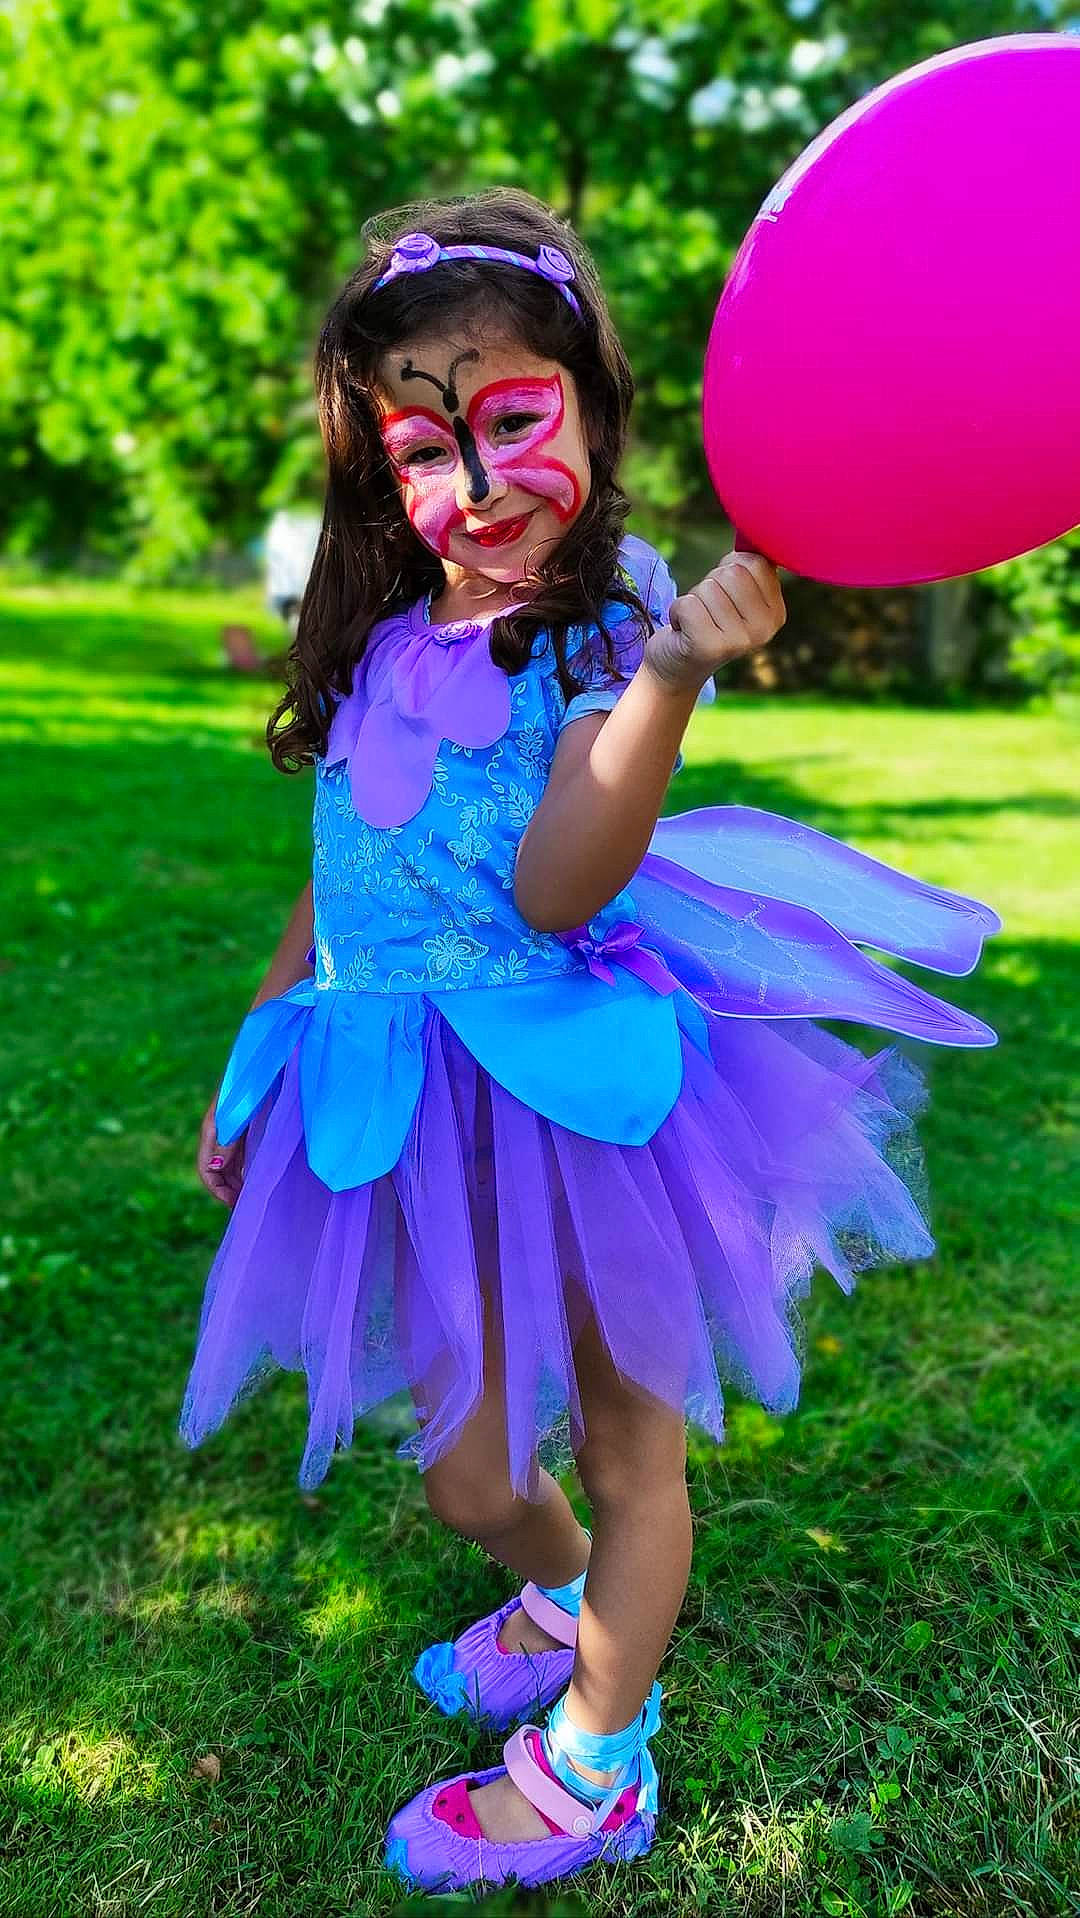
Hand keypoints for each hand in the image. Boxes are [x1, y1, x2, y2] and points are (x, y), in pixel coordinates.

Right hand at [197, 1094, 245, 1206]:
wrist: (263, 1065)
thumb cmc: (251, 1086)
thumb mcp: (238, 1115)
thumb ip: (227, 1140)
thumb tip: (215, 1168)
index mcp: (212, 1130)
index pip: (206, 1170)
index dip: (217, 1191)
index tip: (234, 1206)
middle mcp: (217, 1133)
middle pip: (215, 1170)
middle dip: (227, 1192)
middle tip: (244, 1209)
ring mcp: (229, 1130)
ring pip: (227, 1165)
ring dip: (235, 1183)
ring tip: (249, 1200)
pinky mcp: (242, 1128)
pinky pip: (238, 1156)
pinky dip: (243, 1171)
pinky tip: (255, 1180)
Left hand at [645, 551, 785, 692]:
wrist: (677, 667)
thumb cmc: (705, 622)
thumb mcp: (734, 595)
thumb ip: (748, 566)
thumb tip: (754, 524)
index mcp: (776, 613)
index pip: (755, 562)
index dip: (730, 569)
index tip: (725, 594)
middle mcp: (764, 630)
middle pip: (732, 573)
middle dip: (710, 584)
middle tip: (707, 611)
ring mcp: (739, 641)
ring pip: (708, 588)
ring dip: (693, 600)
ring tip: (696, 622)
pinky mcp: (709, 647)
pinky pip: (687, 603)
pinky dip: (677, 611)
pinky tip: (684, 631)